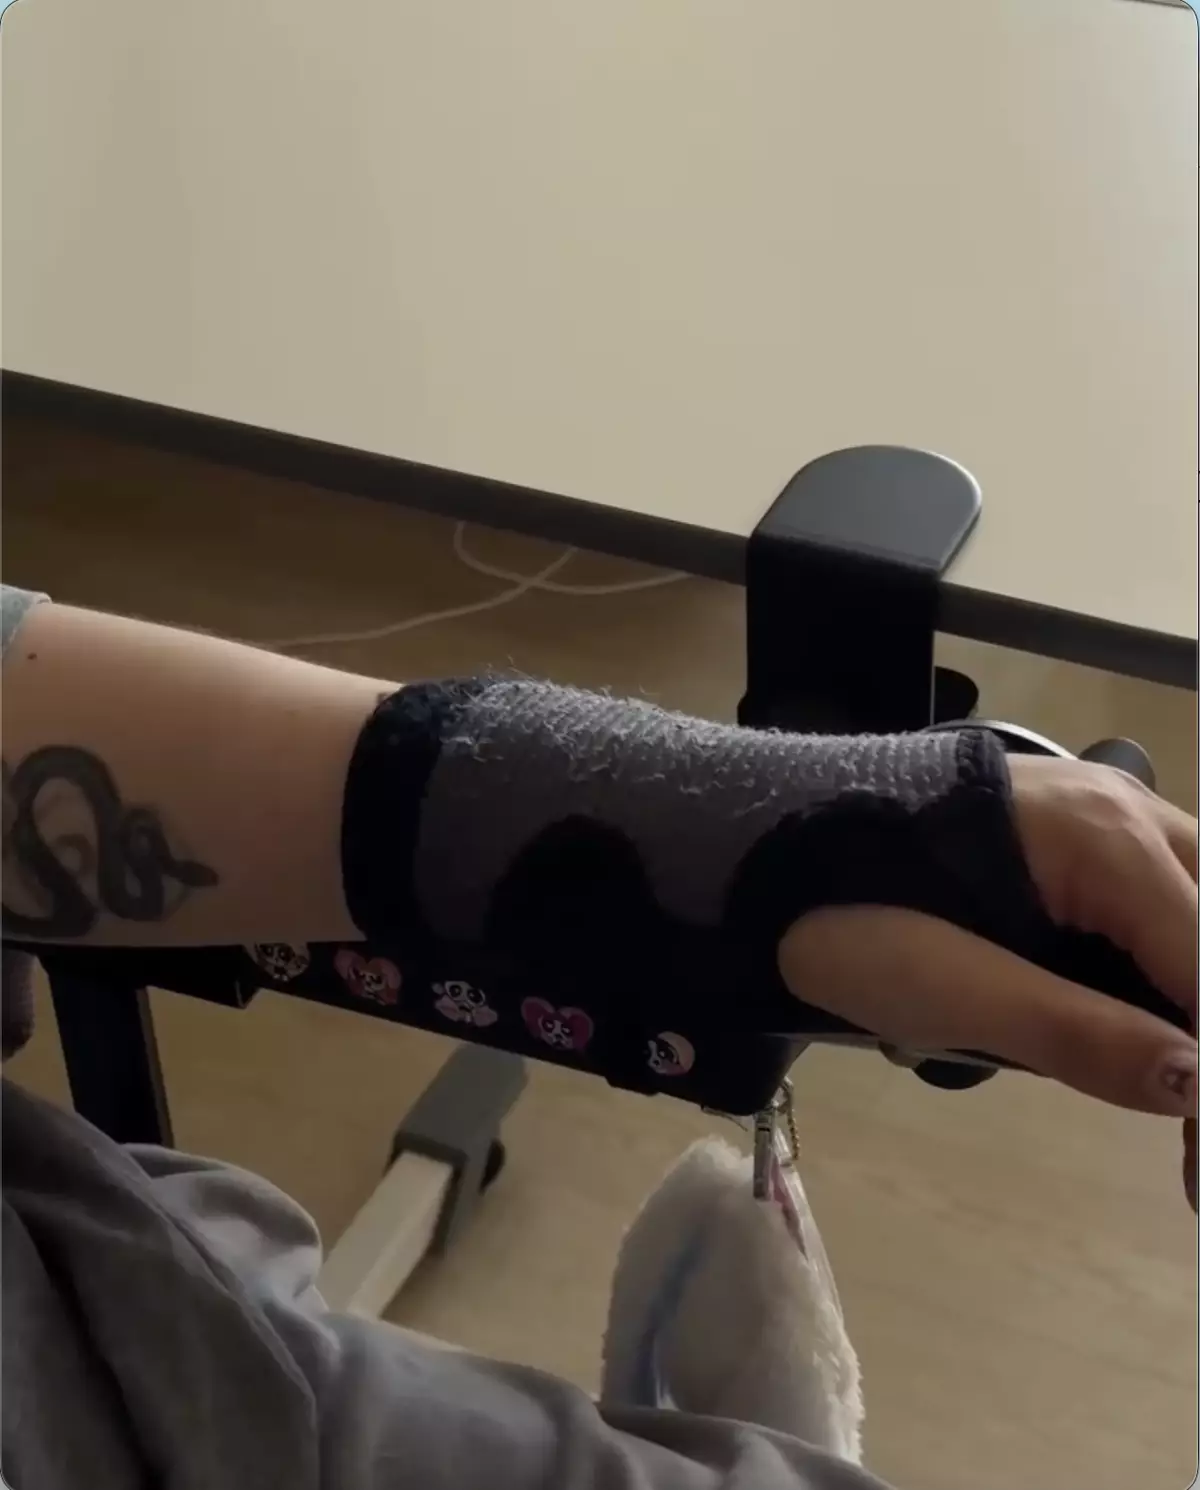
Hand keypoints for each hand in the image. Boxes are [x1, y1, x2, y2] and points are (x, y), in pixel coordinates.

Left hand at [777, 755, 1196, 1204]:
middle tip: (1188, 1151)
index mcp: (1103, 838)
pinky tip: (1156, 1056)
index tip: (1195, 1160)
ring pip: (1197, 923)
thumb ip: (1077, 1035)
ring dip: (1191, 1016)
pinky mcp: (1090, 847)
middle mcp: (1130, 812)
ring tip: (1181, 1126)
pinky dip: (1169, 986)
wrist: (767, 852)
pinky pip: (1164, 915)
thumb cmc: (845, 918)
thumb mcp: (946, 990)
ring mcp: (1114, 821)